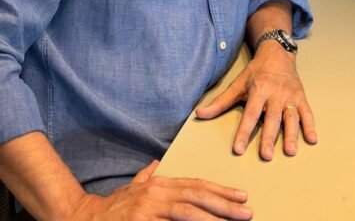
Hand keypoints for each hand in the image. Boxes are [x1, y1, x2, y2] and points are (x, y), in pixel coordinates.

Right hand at [72, 160, 252, 220]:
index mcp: (159, 185)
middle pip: (196, 198)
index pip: (196, 185)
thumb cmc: (112, 209)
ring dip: (211, 219)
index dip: (220, 190)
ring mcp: (148, 211)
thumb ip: (147, 176)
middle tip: (247, 212)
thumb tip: (157, 162)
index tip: (241, 196)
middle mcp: (156, 194)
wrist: (83, 219)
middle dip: (224, 205)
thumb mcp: (132, 188)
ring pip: (186, 213)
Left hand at [196, 43, 316, 160]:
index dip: (244, 131)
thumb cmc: (256, 71)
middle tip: (266, 156)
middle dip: (269, 137)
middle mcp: (275, 94)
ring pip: (291, 117)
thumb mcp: (238, 83)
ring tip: (290, 152)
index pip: (250, 114)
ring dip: (291, 134)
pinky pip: (307, 112)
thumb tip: (199, 114)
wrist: (278, 53)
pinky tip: (312, 139)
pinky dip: (310, 125)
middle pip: (272, 118)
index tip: (238, 149)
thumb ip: (221, 101)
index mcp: (258, 90)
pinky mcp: (301, 97)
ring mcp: (290, 96)